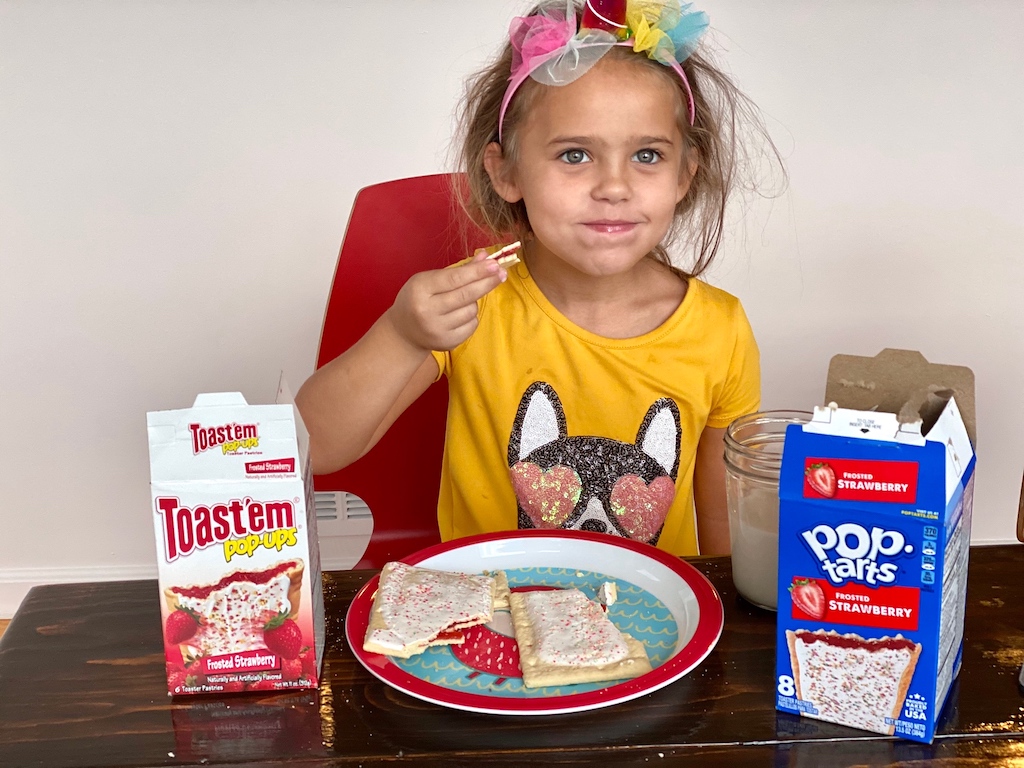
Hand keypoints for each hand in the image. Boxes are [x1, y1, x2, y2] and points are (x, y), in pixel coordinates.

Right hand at [386, 250, 506, 351]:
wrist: (404, 331)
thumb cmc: (419, 299)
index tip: (495, 264)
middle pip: (466, 295)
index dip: (477, 271)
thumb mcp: (431, 280)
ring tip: (461, 301)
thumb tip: (486, 257)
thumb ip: (459, 270)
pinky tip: (459, 315)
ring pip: (471, 310)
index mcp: (420, 289)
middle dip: (486, 283)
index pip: (454, 278)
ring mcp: (437, 329)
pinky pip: (471, 325)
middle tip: (501, 273)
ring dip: (473, 302)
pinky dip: (471, 317)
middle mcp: (426, 310)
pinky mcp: (447, 343)